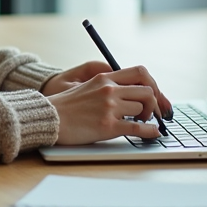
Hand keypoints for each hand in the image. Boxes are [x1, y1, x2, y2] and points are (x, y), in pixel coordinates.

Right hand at [43, 65, 173, 145]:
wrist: (50, 118)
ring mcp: (109, 108)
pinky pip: (138, 128)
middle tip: (150, 113)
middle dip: (153, 103)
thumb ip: (109, 86)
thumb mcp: (89, 86)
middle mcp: (109, 90)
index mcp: (105, 78)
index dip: (154, 84)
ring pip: (142, 110)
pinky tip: (153, 133)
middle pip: (147, 91)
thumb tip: (133, 94)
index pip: (140, 72)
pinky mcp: (107, 126)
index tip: (156, 95)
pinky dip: (150, 131)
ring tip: (139, 122)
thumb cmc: (67, 106)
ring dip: (146, 118)